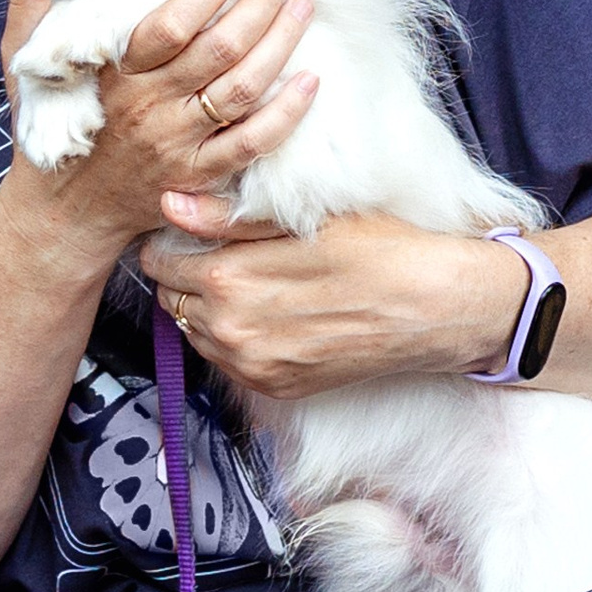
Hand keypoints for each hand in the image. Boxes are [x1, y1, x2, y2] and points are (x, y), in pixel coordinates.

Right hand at [0, 0, 319, 262]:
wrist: (62, 215)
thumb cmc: (49, 128)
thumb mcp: (26, 61)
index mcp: (113, 74)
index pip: (168, 26)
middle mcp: (149, 109)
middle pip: (217, 51)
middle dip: (258, 7)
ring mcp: (178, 146)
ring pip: (241, 90)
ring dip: (279, 46)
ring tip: (301, 10)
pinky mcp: (200, 178)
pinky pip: (252, 144)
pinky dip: (286, 112)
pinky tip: (310, 80)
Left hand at [141, 205, 528, 399]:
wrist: (431, 307)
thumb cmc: (375, 249)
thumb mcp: (300, 219)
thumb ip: (227, 218)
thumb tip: (170, 205)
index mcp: (228, 279)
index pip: (160, 260)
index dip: (170, 240)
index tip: (188, 230)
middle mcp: (231, 330)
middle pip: (171, 296)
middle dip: (184, 274)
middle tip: (218, 252)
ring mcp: (252, 365)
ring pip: (195, 330)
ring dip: (206, 307)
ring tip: (248, 281)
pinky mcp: (274, 386)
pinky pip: (226, 360)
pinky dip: (233, 336)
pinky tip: (268, 312)